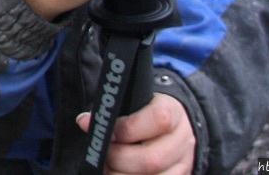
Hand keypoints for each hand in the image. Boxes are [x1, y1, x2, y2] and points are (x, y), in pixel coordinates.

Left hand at [77, 93, 195, 174]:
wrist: (175, 126)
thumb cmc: (148, 112)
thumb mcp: (138, 102)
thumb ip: (116, 111)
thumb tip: (85, 121)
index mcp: (173, 112)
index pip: (158, 120)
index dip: (127, 129)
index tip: (105, 132)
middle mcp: (182, 140)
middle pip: (151, 159)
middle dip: (118, 159)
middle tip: (100, 155)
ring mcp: (183, 164)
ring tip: (106, 168)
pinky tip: (116, 173)